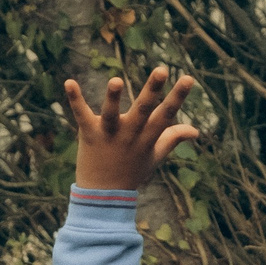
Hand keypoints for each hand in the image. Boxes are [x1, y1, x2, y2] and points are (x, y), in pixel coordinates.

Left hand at [63, 67, 200, 191]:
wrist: (104, 194)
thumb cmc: (132, 172)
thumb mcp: (155, 155)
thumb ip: (173, 138)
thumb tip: (195, 130)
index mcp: (148, 138)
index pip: (166, 114)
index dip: (178, 97)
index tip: (189, 78)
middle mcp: (130, 135)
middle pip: (143, 110)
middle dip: (152, 90)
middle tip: (162, 69)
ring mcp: (109, 135)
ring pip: (112, 114)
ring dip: (113, 98)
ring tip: (115, 80)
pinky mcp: (89, 134)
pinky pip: (81, 115)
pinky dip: (75, 99)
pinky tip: (69, 82)